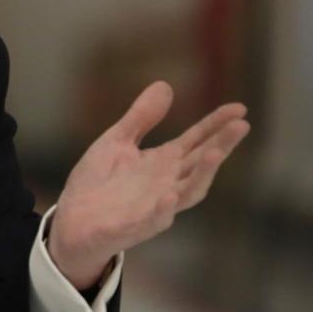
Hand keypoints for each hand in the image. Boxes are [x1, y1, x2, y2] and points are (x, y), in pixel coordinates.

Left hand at [48, 81, 249, 289]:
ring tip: (216, 154)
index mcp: (162, 162)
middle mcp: (166, 184)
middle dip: (221, 145)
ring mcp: (154, 207)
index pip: (196, 141)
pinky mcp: (134, 227)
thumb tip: (165, 84)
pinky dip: (163, 209)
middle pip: (200, 163)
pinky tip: (170, 196)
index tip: (239, 108)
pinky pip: (153, 220)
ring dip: (202, 175)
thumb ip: (141, 118)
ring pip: (187, 192)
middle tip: (240, 125)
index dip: (216, 125)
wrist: (72, 221)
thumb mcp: (117, 141)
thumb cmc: (98, 182)